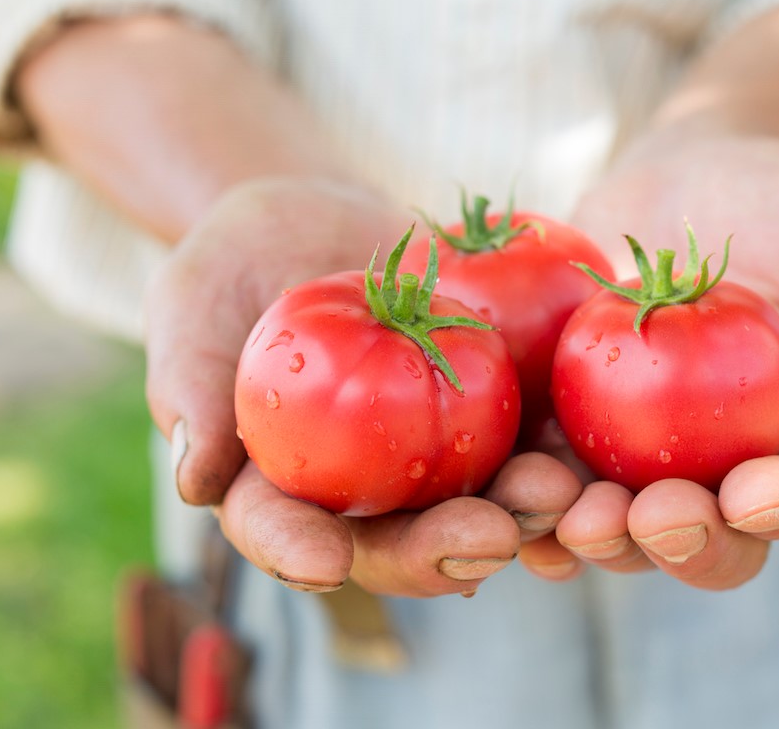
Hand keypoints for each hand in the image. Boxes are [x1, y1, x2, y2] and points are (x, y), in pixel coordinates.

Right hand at [145, 179, 582, 595]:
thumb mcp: (193, 302)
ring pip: (476, 508)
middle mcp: (361, 493)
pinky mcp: (488, 416)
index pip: (281, 531)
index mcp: (279, 486)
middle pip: (398, 543)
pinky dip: (559, 454)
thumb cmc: (236, 262)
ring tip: (558, 498)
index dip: (299, 552)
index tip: (324, 560)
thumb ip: (188, 380)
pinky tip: (590, 455)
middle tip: (487, 539)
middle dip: (442, 550)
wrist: (319, 219)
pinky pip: (527, 444)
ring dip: (522, 516)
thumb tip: (194, 478)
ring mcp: (431, 460)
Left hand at [547, 131, 778, 589]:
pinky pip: (549, 475)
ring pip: (621, 527)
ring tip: (570, 513)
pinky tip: (511, 494)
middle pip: (710, 540)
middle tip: (653, 513)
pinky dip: (528, 498)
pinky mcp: (570, 424)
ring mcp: (641, 454)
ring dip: (596, 536)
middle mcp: (722, 469)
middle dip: (684, 541)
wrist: (688, 167)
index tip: (758, 493)